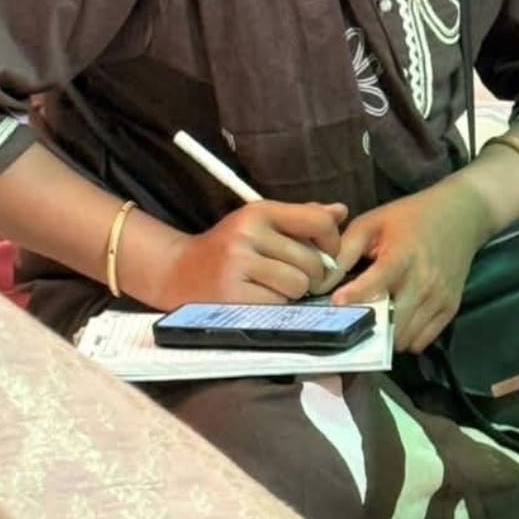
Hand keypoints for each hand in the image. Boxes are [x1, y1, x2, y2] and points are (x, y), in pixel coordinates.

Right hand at [153, 200, 346, 309]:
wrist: (177, 272)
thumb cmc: (228, 248)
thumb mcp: (260, 223)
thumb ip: (301, 218)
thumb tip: (341, 211)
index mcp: (258, 211)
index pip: (318, 221)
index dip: (332, 242)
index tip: (326, 254)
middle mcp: (248, 233)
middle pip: (312, 261)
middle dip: (311, 276)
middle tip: (294, 278)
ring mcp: (238, 264)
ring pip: (298, 285)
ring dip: (294, 293)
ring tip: (274, 288)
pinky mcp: (232, 295)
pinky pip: (278, 305)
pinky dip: (276, 307)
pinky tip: (258, 300)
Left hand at [328, 189, 489, 352]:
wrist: (461, 214)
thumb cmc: (409, 217)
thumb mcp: (373, 223)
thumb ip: (345, 250)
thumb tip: (320, 283)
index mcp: (403, 255)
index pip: (378, 281)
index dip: (356, 295)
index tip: (336, 304)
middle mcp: (424, 281)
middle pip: (391, 322)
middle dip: (368, 326)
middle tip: (350, 322)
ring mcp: (440, 298)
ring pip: (405, 338)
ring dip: (385, 336)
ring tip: (373, 322)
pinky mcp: (451, 309)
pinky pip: (422, 341)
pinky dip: (406, 338)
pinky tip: (395, 322)